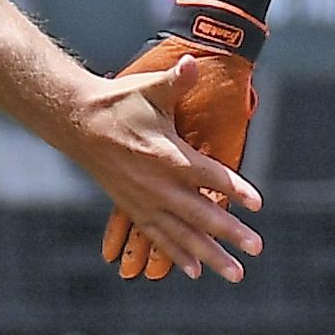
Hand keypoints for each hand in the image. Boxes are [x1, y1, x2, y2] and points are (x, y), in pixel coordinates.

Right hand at [65, 60, 266, 281]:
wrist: (77, 121)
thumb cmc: (119, 101)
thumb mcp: (150, 88)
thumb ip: (177, 80)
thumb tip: (193, 61)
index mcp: (168, 156)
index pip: (210, 176)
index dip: (235, 189)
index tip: (258, 205)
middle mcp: (158, 185)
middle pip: (201, 214)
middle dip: (230, 233)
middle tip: (256, 249)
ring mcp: (145, 201)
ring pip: (183, 235)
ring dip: (210, 255)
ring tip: (235, 274)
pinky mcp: (133, 208)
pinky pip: (159, 238)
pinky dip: (177, 255)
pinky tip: (195, 272)